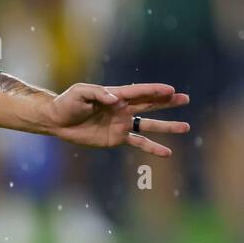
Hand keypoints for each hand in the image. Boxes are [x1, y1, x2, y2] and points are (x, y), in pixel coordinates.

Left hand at [45, 82, 189, 156]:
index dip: (155, 90)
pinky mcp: (117, 138)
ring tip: (185, 127)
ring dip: (167, 126)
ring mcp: (122, 124)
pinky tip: (167, 153)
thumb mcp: (80, 93)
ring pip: (149, 125)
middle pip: (150, 104)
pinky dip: (153, 147)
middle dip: (168, 102)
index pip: (140, 92)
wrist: (58, 121)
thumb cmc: (67, 103)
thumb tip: (116, 100)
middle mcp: (123, 108)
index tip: (171, 90)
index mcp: (116, 95)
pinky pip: (138, 143)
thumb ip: (98, 93)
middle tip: (185, 99)